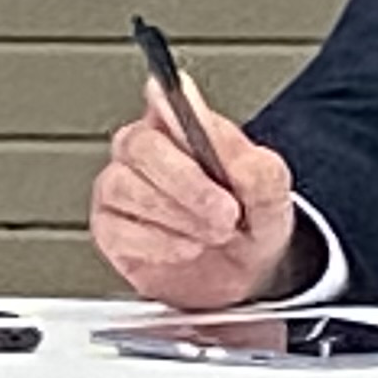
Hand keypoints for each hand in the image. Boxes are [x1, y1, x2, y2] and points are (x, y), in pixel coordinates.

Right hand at [90, 80, 298, 308]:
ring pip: (124, 188)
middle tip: (225, 211)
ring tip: (214, 234)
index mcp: (184, 128)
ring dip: (177, 217)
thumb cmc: (249, 222)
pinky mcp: (108, 228)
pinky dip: (160, 244)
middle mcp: (143, 151)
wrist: (243, 276)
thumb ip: (249, 161)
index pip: (166, 102)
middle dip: (186, 183)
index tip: (185, 118)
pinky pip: (118, 229)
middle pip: (140, 146)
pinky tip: (189, 248)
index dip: (169, 106)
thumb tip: (220, 140)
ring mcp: (119, 188)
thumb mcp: (269, 189)